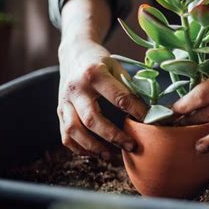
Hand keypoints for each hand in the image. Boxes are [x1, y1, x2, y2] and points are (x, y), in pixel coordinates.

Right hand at [57, 40, 146, 158]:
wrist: (73, 52)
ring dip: (94, 147)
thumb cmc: (100, 62)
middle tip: (132, 145)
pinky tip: (96, 152)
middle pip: (92, 119)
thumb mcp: (116, 66)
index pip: (118, 97)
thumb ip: (129, 87)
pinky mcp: (59, 111)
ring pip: (74, 131)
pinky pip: (65, 136)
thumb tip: (149, 111)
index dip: (136, 111)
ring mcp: (64, 101)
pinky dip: (80, 148)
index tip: (149, 121)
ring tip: (112, 155)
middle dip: (113, 136)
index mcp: (94, 73)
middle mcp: (76, 88)